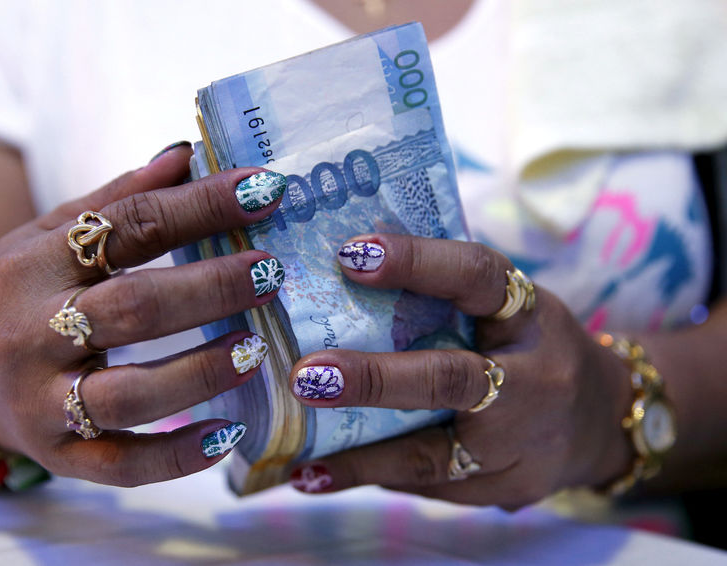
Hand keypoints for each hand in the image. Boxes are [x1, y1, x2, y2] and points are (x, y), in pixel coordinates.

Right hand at [0, 145, 285, 485]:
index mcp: (36, 263)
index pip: (129, 224)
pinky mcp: (62, 454)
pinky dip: (178, 456)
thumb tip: (189, 153)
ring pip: (129, 393)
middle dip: (209, 288)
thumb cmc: (32, 294)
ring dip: (199, 372)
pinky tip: (229, 435)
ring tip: (255, 349)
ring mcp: (44, 400)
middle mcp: (32, 332)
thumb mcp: (55, 234)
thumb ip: (119, 198)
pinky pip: (123, 464)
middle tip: (272, 272)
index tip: (267, 189)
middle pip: (132, 308)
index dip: (202, 204)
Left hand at [287, 234, 633, 508]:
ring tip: (300, 462)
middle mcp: (532, 378)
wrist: (603, 418)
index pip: (476, 276)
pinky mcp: (509, 487)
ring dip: (362, 457)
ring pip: (434, 455)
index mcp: (528, 315)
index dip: (417, 262)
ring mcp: (522, 442)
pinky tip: (329, 475)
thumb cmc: (532, 346)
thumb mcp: (510, 307)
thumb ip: (449, 295)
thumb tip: (349, 264)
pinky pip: (434, 488)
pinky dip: (379, 478)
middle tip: (307, 376)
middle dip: (374, 379)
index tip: (350, 254)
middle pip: (451, 379)